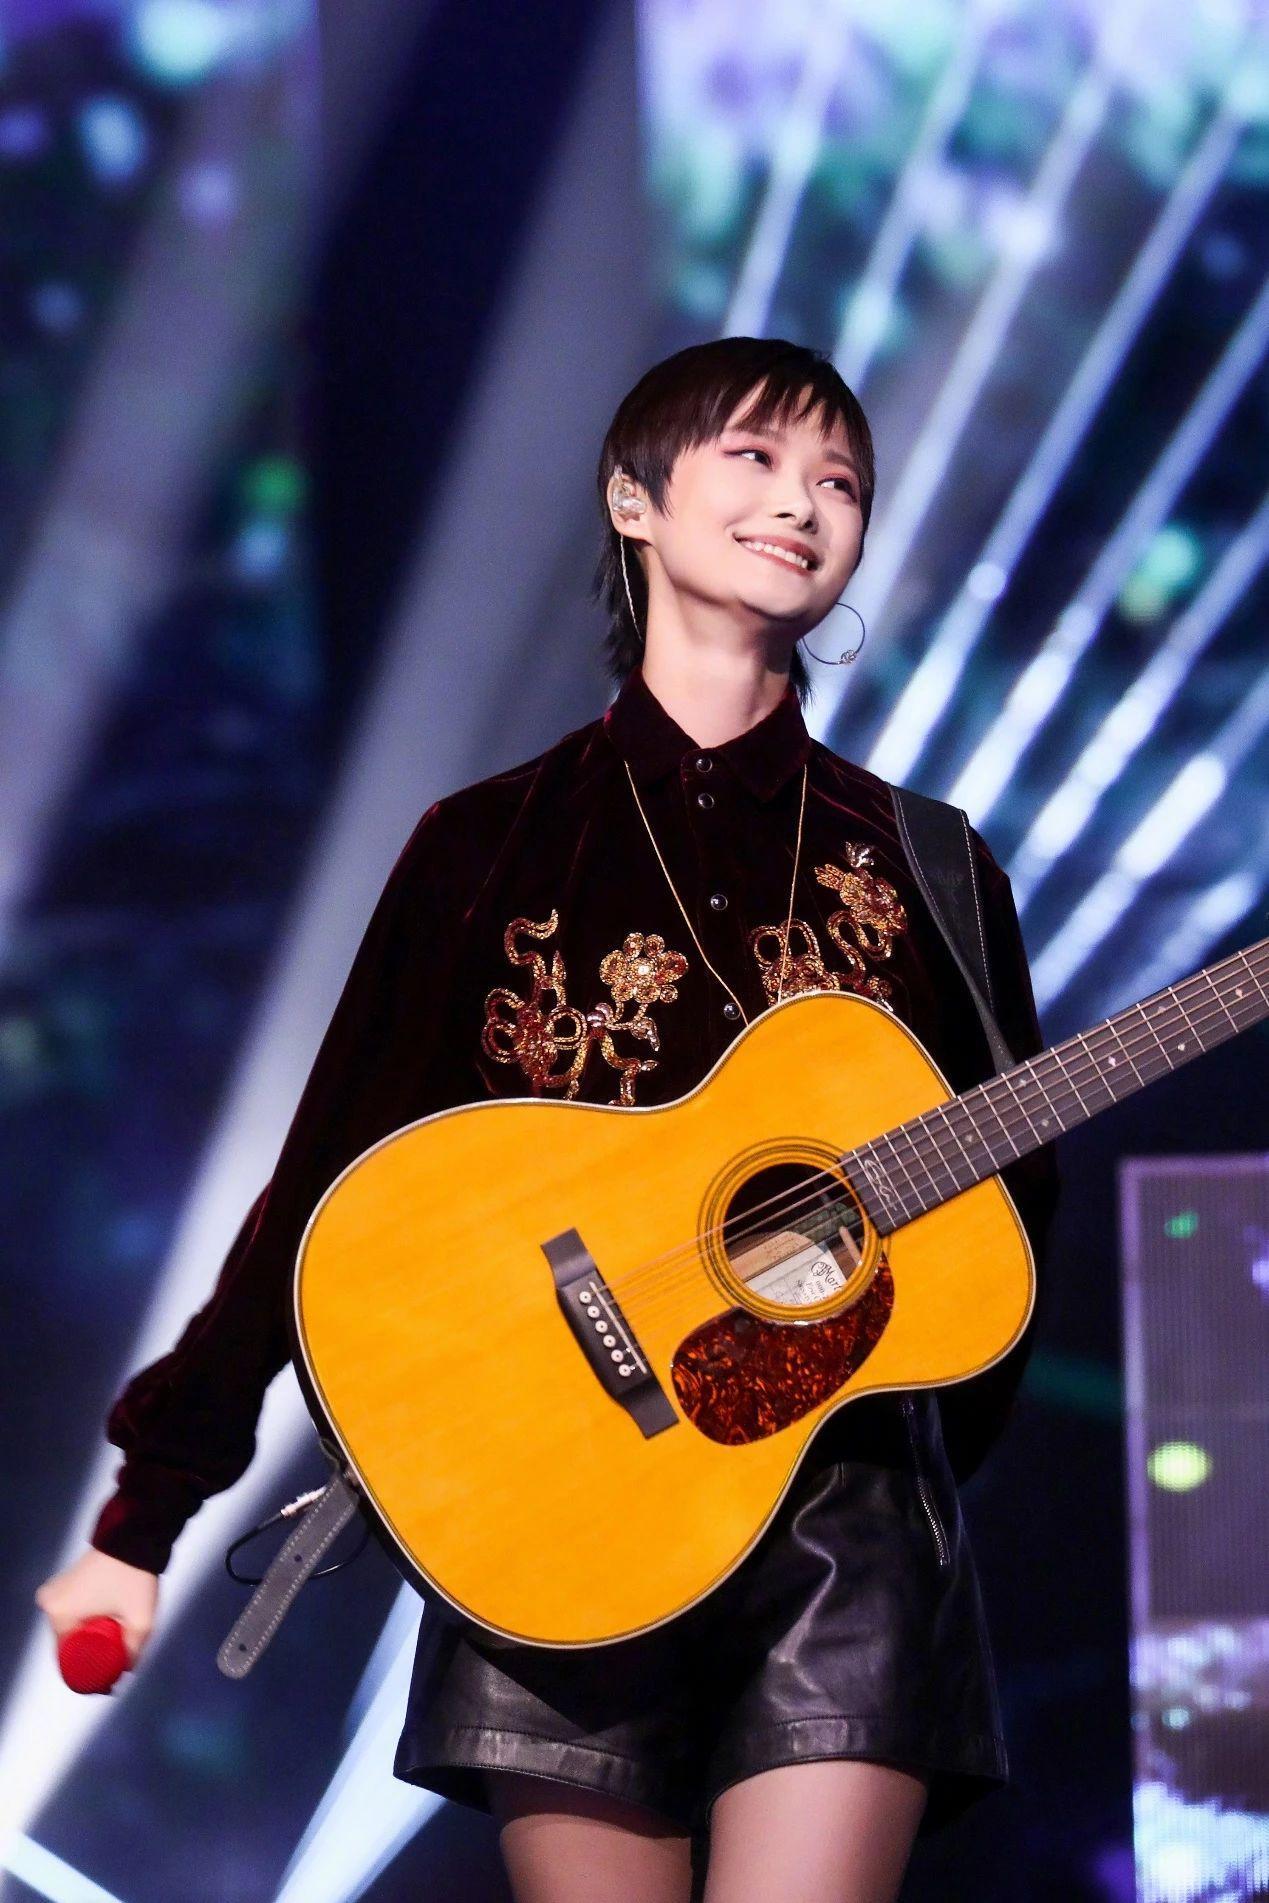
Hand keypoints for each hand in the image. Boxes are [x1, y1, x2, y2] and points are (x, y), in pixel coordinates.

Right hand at [35, 1547, 158, 1669]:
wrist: (135, 1536)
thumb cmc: (134, 1578)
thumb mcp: (141, 1621)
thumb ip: (134, 1651)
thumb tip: (126, 1670)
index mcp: (59, 1615)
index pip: (66, 1657)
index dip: (86, 1671)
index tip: (106, 1679)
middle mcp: (49, 1604)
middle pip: (69, 1641)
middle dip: (89, 1653)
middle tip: (114, 1661)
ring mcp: (54, 1590)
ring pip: (71, 1626)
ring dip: (87, 1635)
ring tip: (113, 1642)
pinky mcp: (63, 1581)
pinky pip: (71, 1611)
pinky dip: (85, 1619)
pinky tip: (104, 1624)